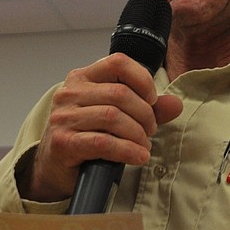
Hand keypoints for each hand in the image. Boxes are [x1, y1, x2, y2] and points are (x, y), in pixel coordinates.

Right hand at [20, 54, 182, 201]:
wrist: (54, 167)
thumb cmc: (86, 136)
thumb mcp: (115, 116)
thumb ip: (145, 107)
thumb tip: (175, 104)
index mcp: (82, 78)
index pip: (117, 62)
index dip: (142, 79)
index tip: (152, 99)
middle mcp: (69, 93)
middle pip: (120, 94)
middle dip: (144, 114)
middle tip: (150, 131)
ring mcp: (63, 117)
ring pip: (113, 117)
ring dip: (137, 135)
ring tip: (144, 146)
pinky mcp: (63, 142)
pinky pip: (103, 142)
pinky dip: (127, 150)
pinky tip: (138, 156)